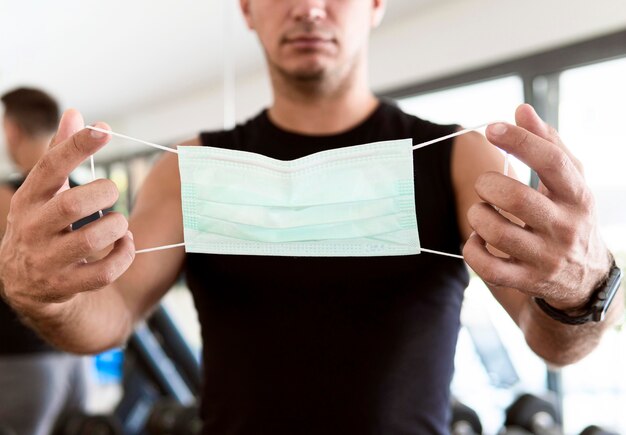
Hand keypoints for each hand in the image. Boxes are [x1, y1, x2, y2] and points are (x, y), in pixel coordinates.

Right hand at [0, 109, 134, 314]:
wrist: (25, 284)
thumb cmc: (42, 225)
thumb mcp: (44, 191)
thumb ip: (60, 154)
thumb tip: (76, 114)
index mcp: (28, 199)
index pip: (50, 166)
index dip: (78, 146)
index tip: (104, 129)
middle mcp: (33, 229)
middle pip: (73, 204)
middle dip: (104, 193)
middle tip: (112, 193)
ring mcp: (47, 260)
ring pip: (91, 239)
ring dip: (117, 227)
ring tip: (119, 224)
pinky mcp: (65, 285)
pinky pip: (104, 272)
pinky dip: (123, 256)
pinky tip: (124, 245)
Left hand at [463, 104, 610, 310]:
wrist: (585, 280)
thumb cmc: (570, 217)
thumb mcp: (570, 182)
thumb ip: (548, 144)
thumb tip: (521, 110)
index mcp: (577, 196)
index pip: (551, 162)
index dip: (518, 141)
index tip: (491, 128)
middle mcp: (565, 228)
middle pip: (515, 198)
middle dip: (487, 185)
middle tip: (484, 184)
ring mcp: (546, 258)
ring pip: (496, 232)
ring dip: (477, 216)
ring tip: (481, 211)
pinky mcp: (526, 280)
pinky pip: (488, 267)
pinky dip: (472, 249)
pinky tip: (477, 239)